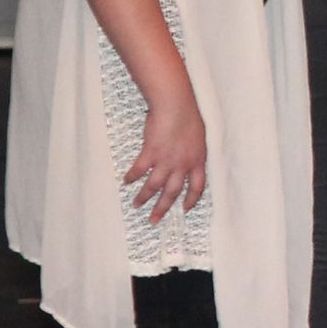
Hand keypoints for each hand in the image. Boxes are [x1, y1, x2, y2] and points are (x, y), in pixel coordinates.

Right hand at [126, 93, 208, 222]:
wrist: (176, 107)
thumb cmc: (189, 117)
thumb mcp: (199, 138)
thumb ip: (194, 152)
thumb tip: (190, 159)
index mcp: (197, 161)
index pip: (198, 187)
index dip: (191, 200)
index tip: (185, 209)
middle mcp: (182, 165)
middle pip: (173, 192)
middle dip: (163, 208)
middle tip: (154, 220)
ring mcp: (166, 160)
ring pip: (154, 186)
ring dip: (144, 197)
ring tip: (136, 205)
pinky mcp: (151, 153)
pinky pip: (140, 170)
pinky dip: (132, 177)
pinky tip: (127, 182)